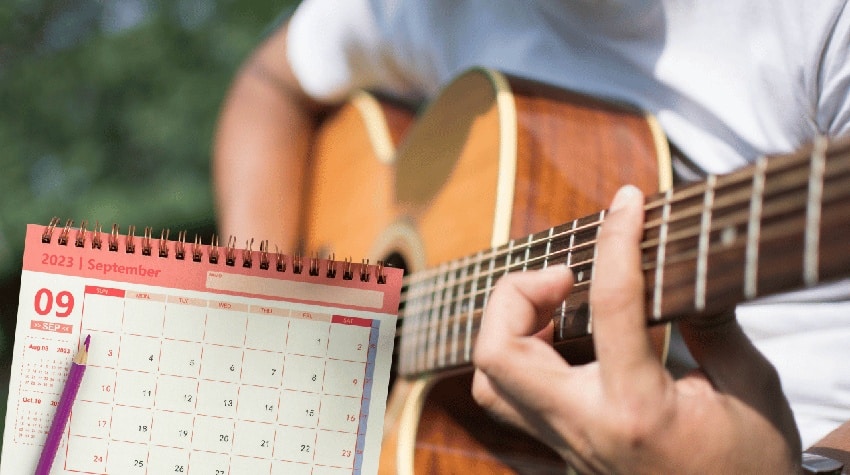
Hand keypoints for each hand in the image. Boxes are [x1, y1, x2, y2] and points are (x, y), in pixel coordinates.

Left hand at [471, 185, 801, 473]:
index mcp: (638, 410)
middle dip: (517, 293)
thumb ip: (714, 323)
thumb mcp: (752, 389)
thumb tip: (686, 262)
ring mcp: (565, 445)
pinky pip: (509, 399)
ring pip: (489, 381)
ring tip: (554, 303)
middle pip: (498, 353)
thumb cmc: (751, 463)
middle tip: (565, 274)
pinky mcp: (561, 451)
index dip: (617, 240)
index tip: (628, 204)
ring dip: (507, 326)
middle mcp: (586, 428)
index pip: (611, 306)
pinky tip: (556, 337)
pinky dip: (517, 355)